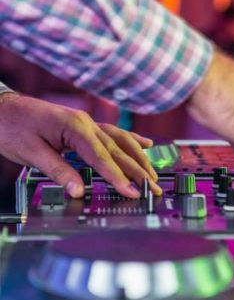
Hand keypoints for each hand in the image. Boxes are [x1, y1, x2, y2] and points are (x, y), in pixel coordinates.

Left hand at [0, 93, 160, 197]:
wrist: (1, 107)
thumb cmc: (11, 127)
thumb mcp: (30, 153)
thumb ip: (58, 171)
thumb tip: (79, 192)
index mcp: (75, 127)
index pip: (102, 158)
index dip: (118, 177)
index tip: (133, 192)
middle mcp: (87, 123)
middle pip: (118, 150)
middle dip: (137, 170)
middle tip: (153, 188)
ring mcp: (88, 122)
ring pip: (121, 141)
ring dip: (139, 157)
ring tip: (153, 173)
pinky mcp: (86, 125)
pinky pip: (114, 133)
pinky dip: (131, 139)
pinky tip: (145, 144)